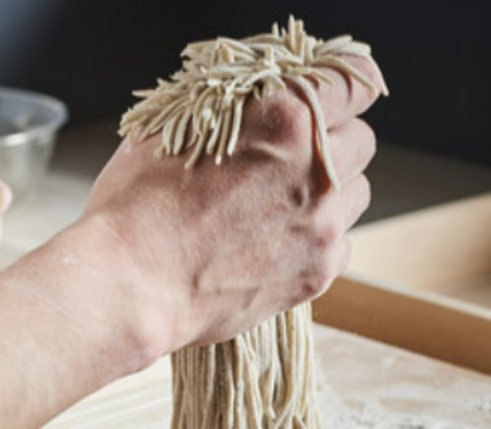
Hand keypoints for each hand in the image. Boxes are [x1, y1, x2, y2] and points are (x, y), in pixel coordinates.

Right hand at [82, 56, 382, 352]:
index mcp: (284, 119)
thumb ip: (227, 109)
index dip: (340, 88)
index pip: (352, 81)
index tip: (328, 99)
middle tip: (288, 160)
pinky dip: (315, 241)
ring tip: (278, 207)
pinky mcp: (317, 272)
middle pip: (360, 141)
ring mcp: (323, 226)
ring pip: (356, 195)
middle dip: (330, 144)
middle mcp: (315, 170)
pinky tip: (272, 244)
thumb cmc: (136, 207)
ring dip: (328, 194)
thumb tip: (247, 102)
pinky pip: (341, 245)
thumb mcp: (171, 129)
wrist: (130, 285)